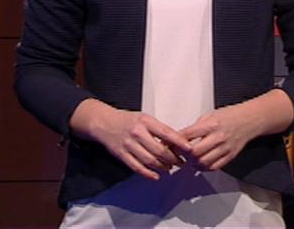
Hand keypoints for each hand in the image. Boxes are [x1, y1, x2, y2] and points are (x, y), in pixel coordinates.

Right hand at [70, 99, 191, 180]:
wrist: (104, 122)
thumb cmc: (128, 120)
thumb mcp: (145, 118)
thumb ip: (159, 129)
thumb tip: (177, 141)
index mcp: (146, 122)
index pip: (166, 133)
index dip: (179, 142)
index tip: (189, 148)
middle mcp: (138, 133)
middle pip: (159, 150)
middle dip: (173, 159)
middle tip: (181, 162)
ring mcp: (129, 145)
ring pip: (149, 160)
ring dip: (162, 167)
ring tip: (170, 168)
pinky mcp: (122, 155)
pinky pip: (137, 167)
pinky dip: (147, 173)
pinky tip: (156, 176)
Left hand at [179, 103, 258, 171]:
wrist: (250, 120)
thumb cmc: (230, 116)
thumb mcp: (210, 115)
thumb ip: (196, 127)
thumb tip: (180, 137)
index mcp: (211, 124)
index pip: (188, 135)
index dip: (175, 141)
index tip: (169, 143)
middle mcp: (218, 137)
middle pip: (194, 152)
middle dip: (183, 154)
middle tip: (178, 153)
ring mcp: (225, 148)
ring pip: (203, 162)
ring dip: (192, 163)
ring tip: (189, 159)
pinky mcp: (230, 156)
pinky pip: (214, 167)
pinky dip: (204, 167)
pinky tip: (200, 163)